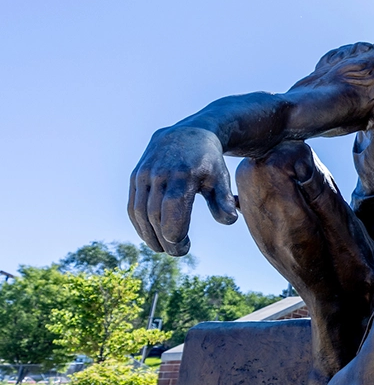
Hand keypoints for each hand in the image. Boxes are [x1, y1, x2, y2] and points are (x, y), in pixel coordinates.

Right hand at [128, 127, 237, 255]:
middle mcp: (160, 173)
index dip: (175, 235)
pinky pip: (133, 206)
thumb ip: (223, 201)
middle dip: (163, 240)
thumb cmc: (208, 162)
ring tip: (163, 247)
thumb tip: (229, 221)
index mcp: (183, 174)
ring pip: (140, 213)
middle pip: (155, 216)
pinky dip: (139, 225)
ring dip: (148, 236)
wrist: (187, 133)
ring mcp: (144, 174)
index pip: (172, 211)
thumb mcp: (221, 178)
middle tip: (176, 251)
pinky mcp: (135, 177)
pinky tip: (151, 236)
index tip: (184, 248)